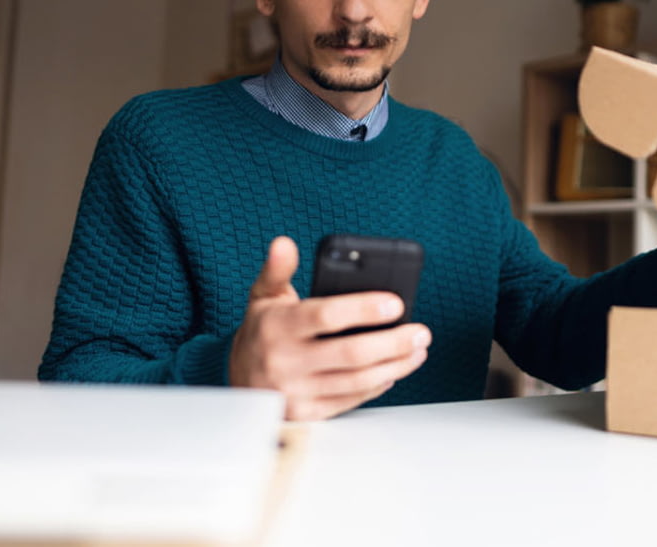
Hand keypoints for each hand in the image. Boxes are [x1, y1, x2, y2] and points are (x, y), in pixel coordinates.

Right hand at [228, 236, 430, 420]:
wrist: (235, 377)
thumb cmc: (262, 329)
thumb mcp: (263, 296)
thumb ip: (277, 269)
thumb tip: (284, 243)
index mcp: (278, 326)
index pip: (326, 316)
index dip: (364, 309)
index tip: (396, 303)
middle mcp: (285, 361)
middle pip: (351, 353)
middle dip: (393, 342)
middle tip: (421, 331)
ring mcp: (296, 391)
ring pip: (357, 381)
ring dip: (395, 365)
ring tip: (417, 350)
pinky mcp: (306, 413)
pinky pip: (350, 401)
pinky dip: (377, 386)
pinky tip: (394, 371)